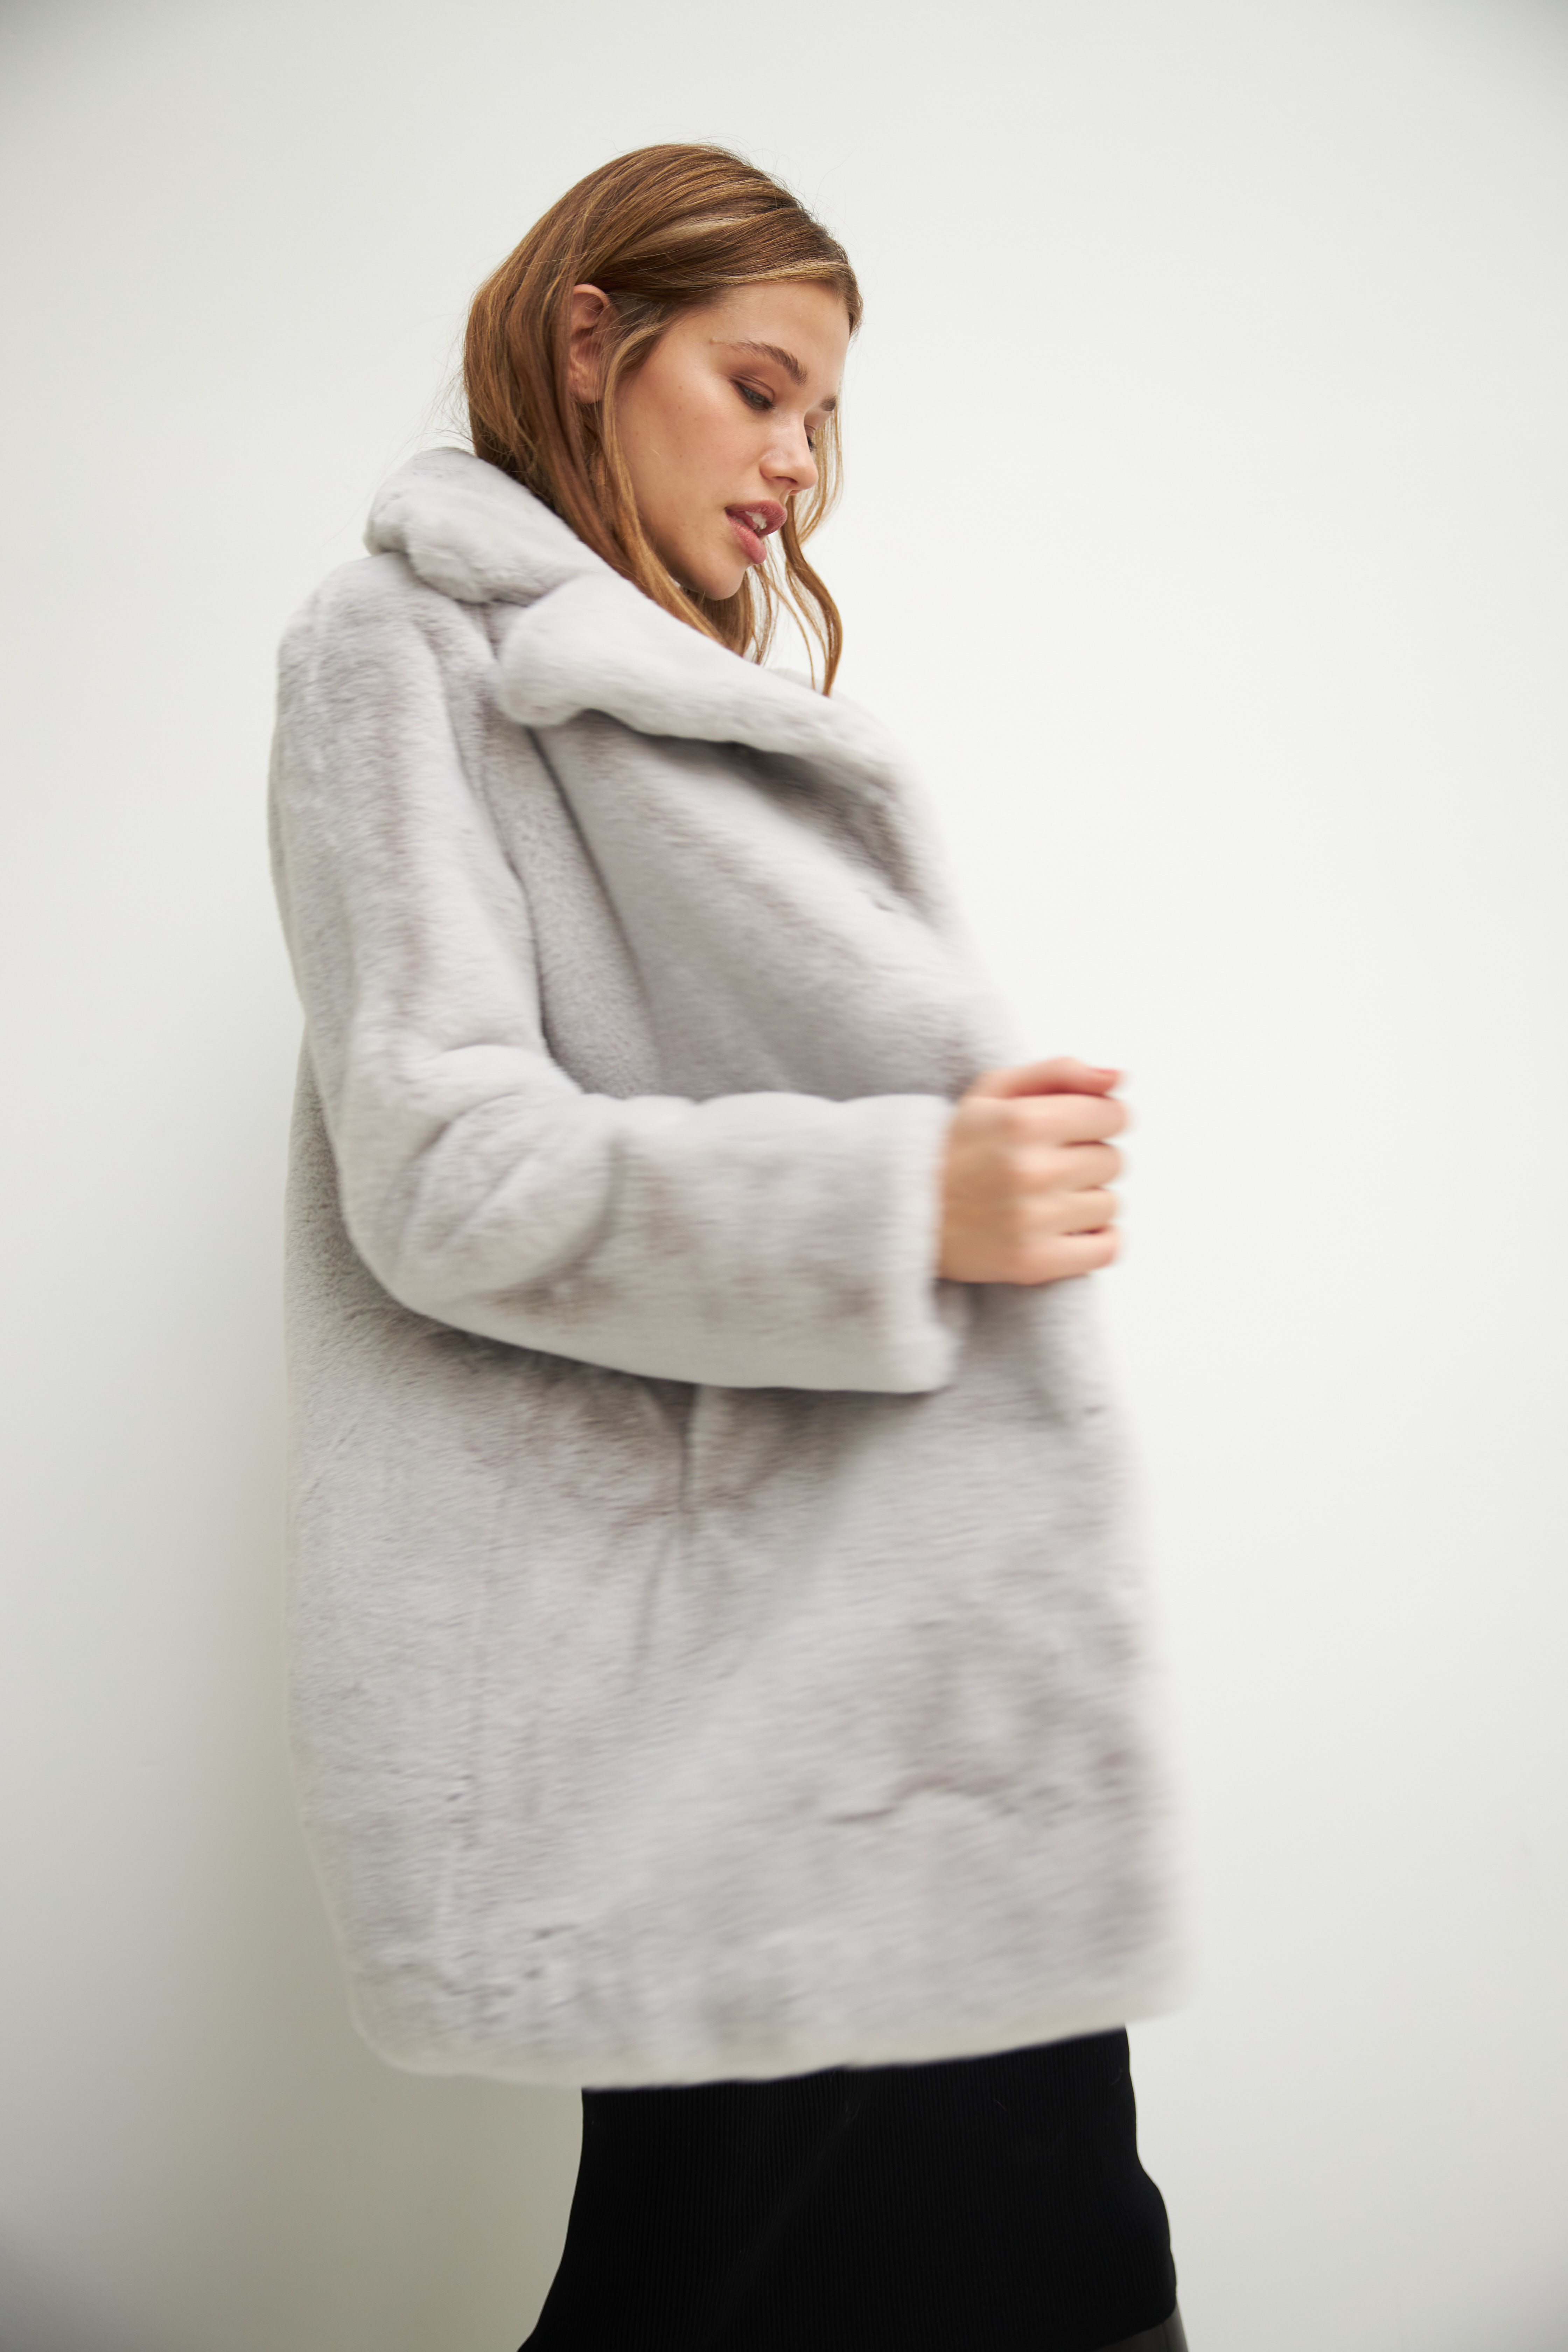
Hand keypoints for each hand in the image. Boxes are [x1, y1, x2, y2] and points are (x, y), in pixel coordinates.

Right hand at [937, 1057, 1125, 1284]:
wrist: (901, 1211)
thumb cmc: (954, 1147)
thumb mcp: (993, 1091)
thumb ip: (1059, 1072)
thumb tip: (1120, 1077)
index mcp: (1024, 1121)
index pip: (1113, 1115)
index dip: (1098, 1120)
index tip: (1073, 1129)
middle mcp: (1031, 1170)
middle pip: (1113, 1160)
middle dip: (1087, 1159)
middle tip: (1048, 1165)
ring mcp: (1033, 1221)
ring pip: (1110, 1204)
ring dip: (1087, 1200)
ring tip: (1046, 1198)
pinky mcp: (1033, 1262)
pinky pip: (1106, 1249)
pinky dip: (1098, 1240)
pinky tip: (1069, 1228)